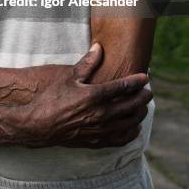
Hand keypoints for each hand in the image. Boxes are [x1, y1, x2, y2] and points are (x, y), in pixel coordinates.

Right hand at [17, 44, 151, 148]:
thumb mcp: (69, 77)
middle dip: (142, 98)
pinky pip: (120, 139)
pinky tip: (133, 127)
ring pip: (129, 123)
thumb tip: (99, 46)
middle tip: (148, 91)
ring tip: (143, 107)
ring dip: (139, 114)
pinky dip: (130, 133)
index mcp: (95, 96)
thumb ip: (87, 63)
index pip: (123, 88)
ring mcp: (100, 130)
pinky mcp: (96, 142)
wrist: (39, 125)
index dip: (137, 82)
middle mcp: (101, 114)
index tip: (146, 77)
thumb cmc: (53, 98)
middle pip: (131, 106)